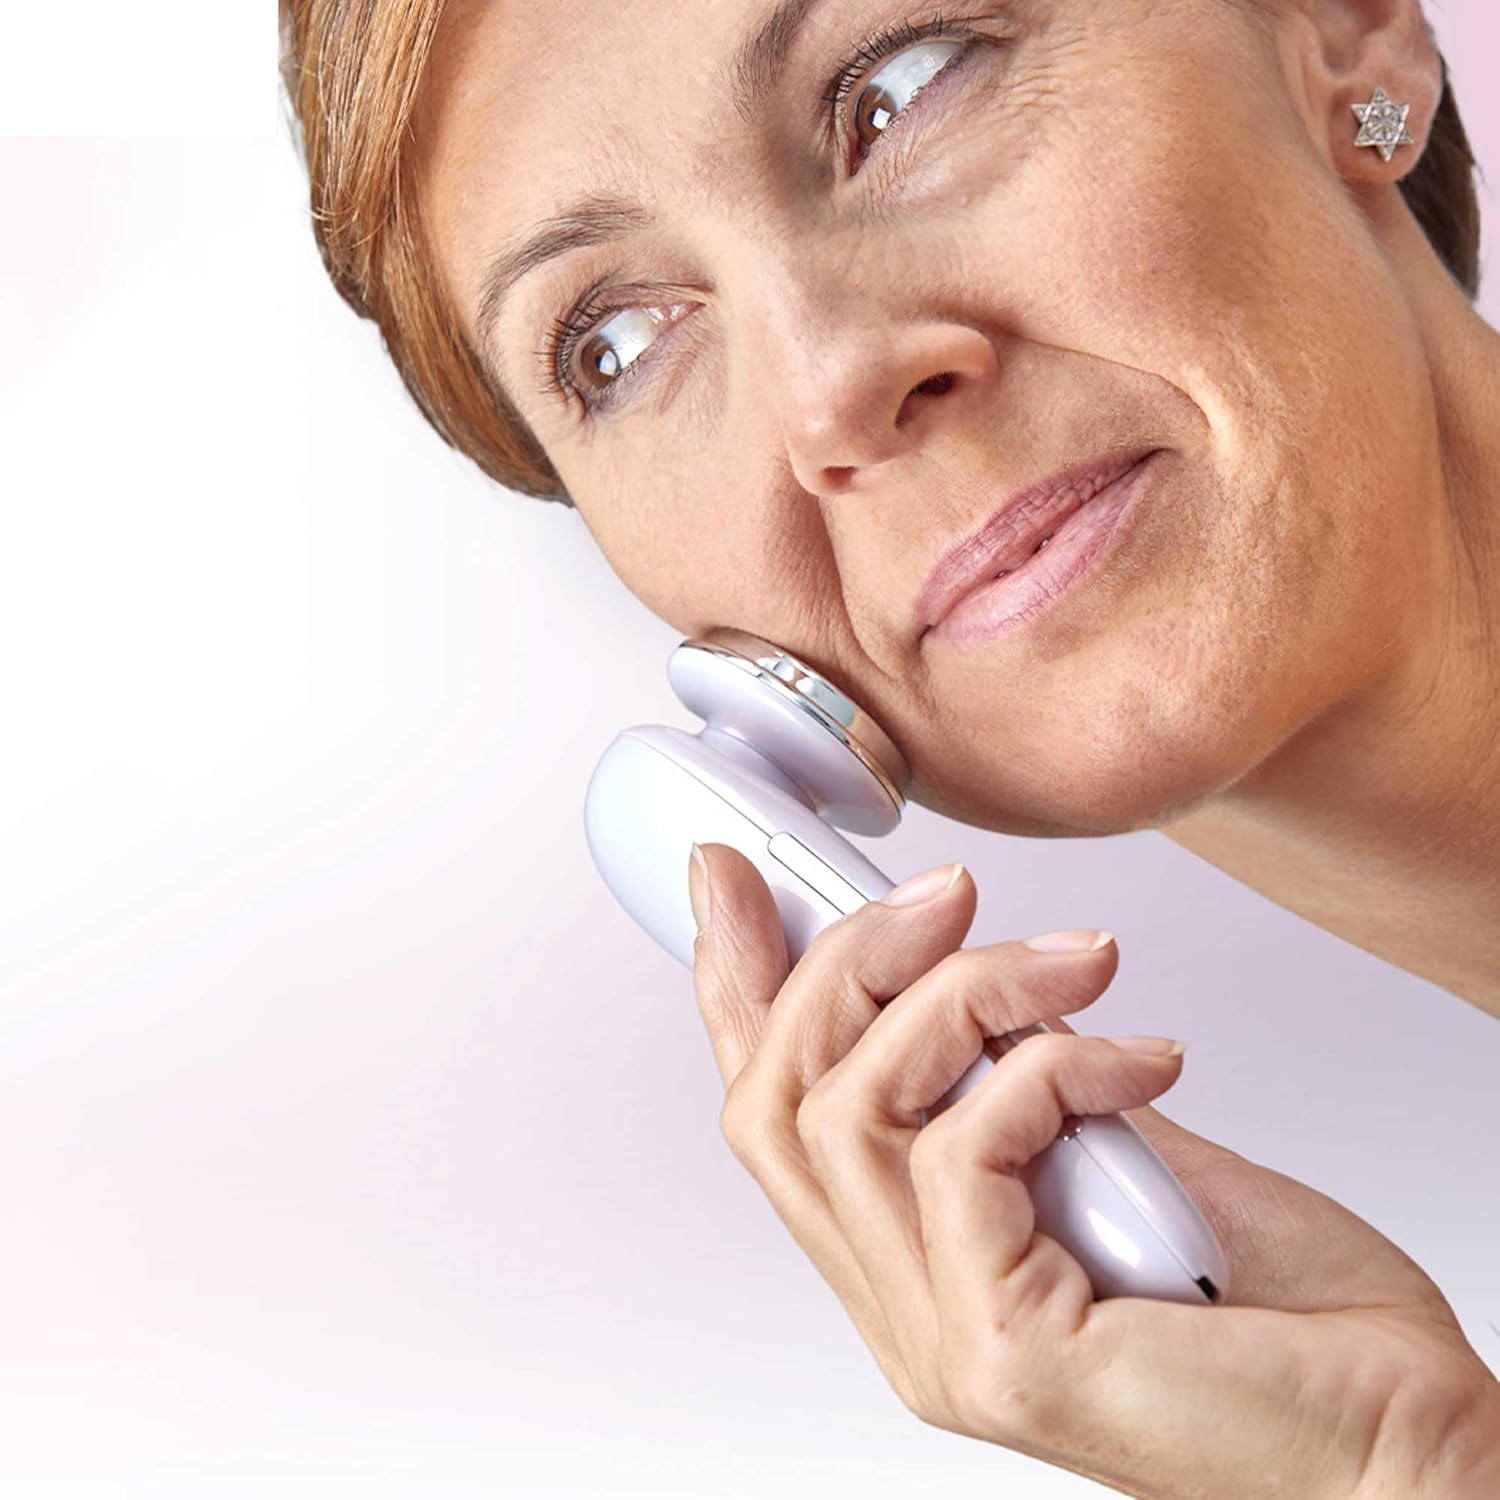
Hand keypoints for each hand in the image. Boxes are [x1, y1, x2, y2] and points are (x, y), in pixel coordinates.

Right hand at [685, 844, 1499, 1498]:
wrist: (1409, 1448)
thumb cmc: (1295, 1323)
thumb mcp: (1127, 1155)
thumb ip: (1031, 1086)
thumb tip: (979, 985)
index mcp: (914, 1268)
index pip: (773, 1118)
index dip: (736, 986)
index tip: (732, 877)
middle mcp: (903, 1313)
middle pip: (774, 1108)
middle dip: (843, 963)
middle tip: (941, 898)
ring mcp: (941, 1345)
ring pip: (849, 1115)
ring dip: (962, 997)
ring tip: (1071, 966)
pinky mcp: (1002, 1355)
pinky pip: (963, 1155)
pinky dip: (1050, 1068)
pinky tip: (1139, 1061)